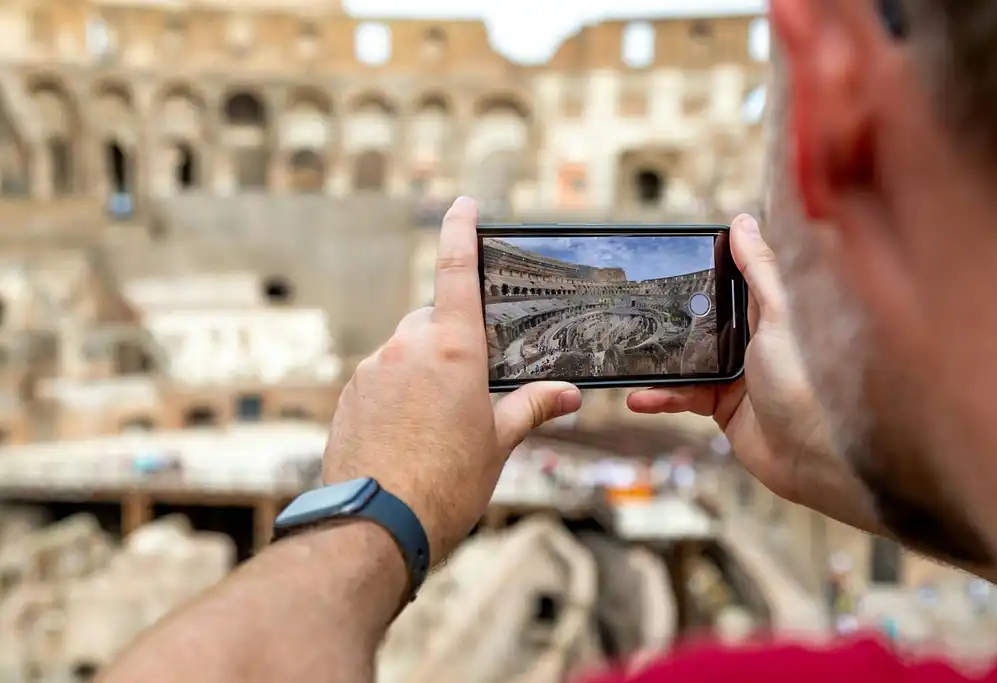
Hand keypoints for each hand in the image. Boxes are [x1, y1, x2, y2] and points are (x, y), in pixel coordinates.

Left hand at [322, 197, 582, 561]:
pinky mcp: (349, 395)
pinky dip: (397, 393)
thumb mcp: (498, 443)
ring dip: (423, 371)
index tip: (462, 203)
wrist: (375, 526)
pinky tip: (408, 435)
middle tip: (471, 385)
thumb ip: (531, 407)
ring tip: (437, 426)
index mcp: (452, 348)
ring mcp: (371, 369)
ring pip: (405, 352)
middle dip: (452, 339)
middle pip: (433, 320)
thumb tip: (568, 394)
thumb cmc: (445, 484)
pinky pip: (380, 379)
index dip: (460, 230)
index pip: (455, 269)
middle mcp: (407, 347)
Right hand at [627, 214, 831, 504]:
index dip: (705, 264)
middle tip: (632, 304)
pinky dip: (660, 396)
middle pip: (701, 317)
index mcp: (769, 312)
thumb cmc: (807, 384)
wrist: (811, 458)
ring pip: (684, 358)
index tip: (670, 254)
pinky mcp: (720, 405)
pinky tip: (639, 396)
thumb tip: (742, 221)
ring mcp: (734, 373)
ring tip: (625, 356)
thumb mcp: (780, 317)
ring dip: (656, 361)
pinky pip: (682, 395)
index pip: (732, 278)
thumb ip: (760, 270)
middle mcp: (751, 339)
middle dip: (668, 313)